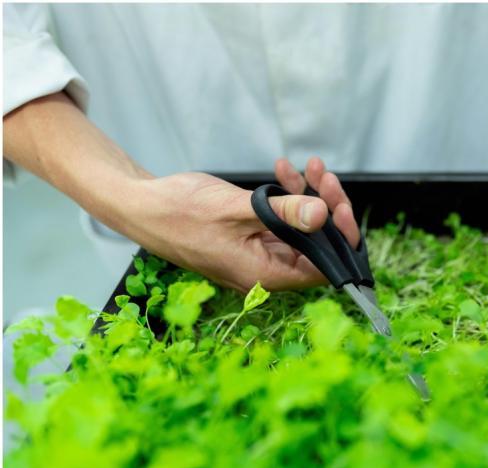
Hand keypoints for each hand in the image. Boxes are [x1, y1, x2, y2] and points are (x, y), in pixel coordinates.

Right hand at [118, 157, 358, 292]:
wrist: (141, 205)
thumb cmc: (179, 212)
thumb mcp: (238, 208)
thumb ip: (284, 213)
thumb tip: (323, 216)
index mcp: (265, 275)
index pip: (323, 268)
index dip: (339, 239)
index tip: (340, 206)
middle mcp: (265, 271)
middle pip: (316, 246)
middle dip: (325, 208)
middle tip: (324, 176)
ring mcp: (258, 254)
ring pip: (301, 230)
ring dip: (308, 197)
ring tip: (308, 166)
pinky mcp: (251, 239)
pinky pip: (281, 222)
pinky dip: (287, 198)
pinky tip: (284, 171)